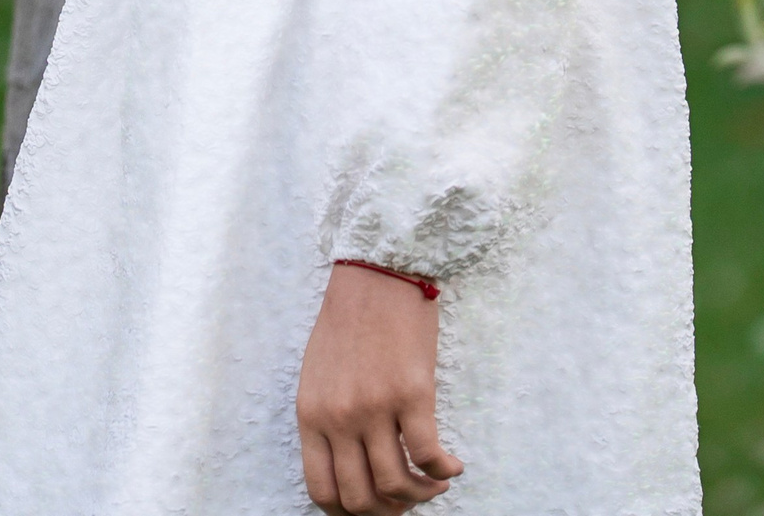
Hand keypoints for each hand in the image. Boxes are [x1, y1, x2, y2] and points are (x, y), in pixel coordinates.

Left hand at [296, 266, 462, 512]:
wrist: (376, 272)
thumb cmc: (348, 319)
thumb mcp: (318, 374)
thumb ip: (326, 420)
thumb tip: (347, 467)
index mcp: (312, 413)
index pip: (322, 491)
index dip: (348, 513)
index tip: (371, 508)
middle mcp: (339, 417)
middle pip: (360, 498)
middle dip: (387, 510)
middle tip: (405, 499)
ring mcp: (375, 407)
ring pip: (396, 486)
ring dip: (419, 495)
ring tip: (432, 484)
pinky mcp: (411, 394)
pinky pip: (428, 456)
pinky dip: (443, 472)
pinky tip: (451, 466)